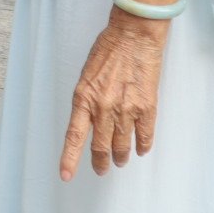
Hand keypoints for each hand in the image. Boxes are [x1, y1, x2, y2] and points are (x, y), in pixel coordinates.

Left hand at [60, 10, 169, 180]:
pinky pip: (145, 135)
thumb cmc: (107, 50)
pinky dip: (142, 145)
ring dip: (121, 155)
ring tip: (121, 160)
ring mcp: (126, 109)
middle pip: (100, 146)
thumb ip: (87, 100)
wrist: (133, 36)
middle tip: (101, 169)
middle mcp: (103, 107)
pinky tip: (141, 150)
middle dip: (100, 162)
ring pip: (122, 145)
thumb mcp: (86, 76)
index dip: (70, 158)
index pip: (74, 136)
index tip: (66, 176)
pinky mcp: (147, 107)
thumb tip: (90, 121)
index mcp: (83, 98)